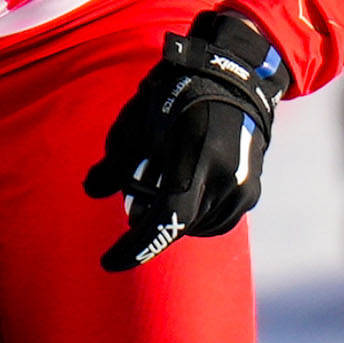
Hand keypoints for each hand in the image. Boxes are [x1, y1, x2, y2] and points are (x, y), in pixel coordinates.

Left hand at [84, 7, 289, 271]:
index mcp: (196, 159)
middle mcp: (225, 178)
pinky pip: (216, 220)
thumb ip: (116, 161)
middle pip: (178, 225)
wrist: (233, 79)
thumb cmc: (179, 96)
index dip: (136, 247)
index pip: (165, 219)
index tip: (108, 263)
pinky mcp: (250, 192)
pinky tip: (183, 195)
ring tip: (160, 193)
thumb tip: (93, 190)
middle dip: (149, 226)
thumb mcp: (139, 122)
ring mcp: (242, 188)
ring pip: (197, 226)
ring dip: (174, 220)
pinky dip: (195, 217)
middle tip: (132, 214)